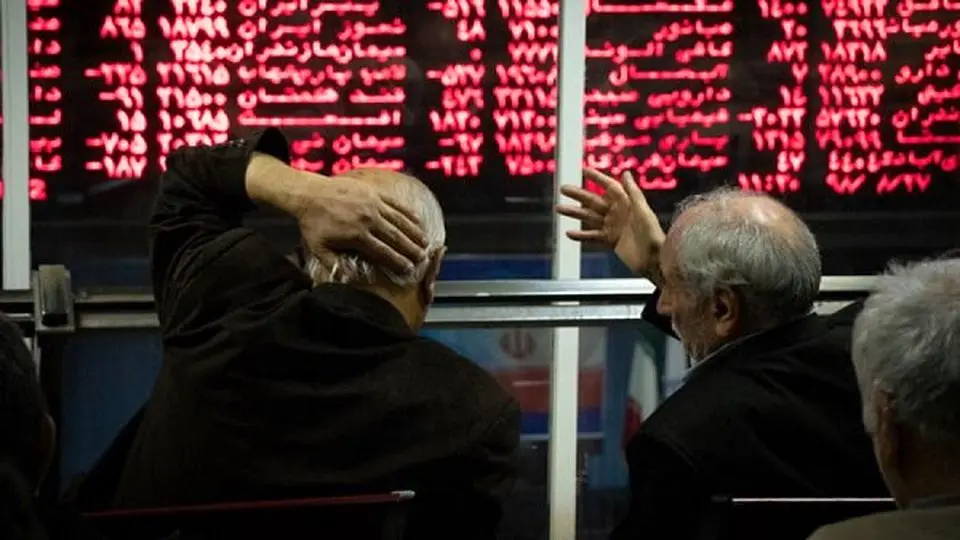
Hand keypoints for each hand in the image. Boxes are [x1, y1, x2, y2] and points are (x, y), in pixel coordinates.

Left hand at [295, 176, 427, 275]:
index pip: (382, 252)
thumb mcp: (319, 248)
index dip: (397, 262)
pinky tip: (417, 220)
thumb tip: (349, 280)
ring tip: (425, 243)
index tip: (408, 269)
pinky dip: (407, 212)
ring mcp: (372, 204)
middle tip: (422, 259)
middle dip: (411, 249)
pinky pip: (395, 204)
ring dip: (414, 232)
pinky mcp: (373, 193)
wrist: (309, 194)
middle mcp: (368, 220)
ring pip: (399, 221)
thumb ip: (335, 265)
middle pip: (395, 237)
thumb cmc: (313, 223)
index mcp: (357, 236)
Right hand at [555, 168, 664, 281]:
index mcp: (627, 203)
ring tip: (559, 208)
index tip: (584, 170)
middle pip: (594, 201)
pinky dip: (581, 235)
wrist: (654, 260)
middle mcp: (618, 213)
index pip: (609, 187)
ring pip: (590, 217)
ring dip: (574, 213)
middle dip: (578, 194)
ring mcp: (613, 227)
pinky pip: (592, 236)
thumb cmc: (653, 235)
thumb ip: (633, 193)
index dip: (597, 178)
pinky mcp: (610, 241)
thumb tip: (626, 173)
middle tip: (563, 188)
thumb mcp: (644, 211)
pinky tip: (569, 233)